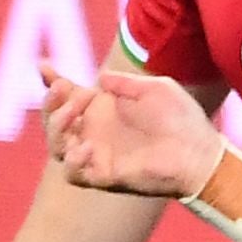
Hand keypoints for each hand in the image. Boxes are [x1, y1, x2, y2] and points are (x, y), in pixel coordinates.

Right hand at [42, 63, 227, 200]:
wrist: (199, 151)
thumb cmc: (182, 119)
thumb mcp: (155, 88)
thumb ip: (125, 83)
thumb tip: (100, 78)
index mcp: (103, 110)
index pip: (68, 96)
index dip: (52, 82)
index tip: (42, 65)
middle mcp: (95, 132)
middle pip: (53, 120)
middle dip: (51, 102)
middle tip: (66, 88)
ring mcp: (97, 155)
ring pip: (56, 146)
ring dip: (57, 125)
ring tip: (76, 108)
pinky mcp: (103, 176)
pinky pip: (73, 174)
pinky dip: (73, 160)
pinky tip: (86, 146)